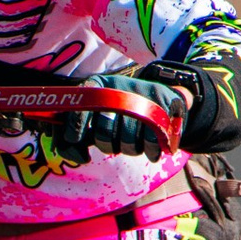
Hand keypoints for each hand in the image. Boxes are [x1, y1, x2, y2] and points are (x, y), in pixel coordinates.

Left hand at [47, 75, 185, 162]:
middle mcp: (118, 85)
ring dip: (130, 148)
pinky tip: (150, 146)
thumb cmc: (123, 113)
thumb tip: (76, 154)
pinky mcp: (164, 104)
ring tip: (134, 140)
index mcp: (98, 85)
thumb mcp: (97, 116)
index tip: (77, 143)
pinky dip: (149, 150)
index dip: (75, 129)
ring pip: (127, 141)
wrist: (164, 99)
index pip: (79, 110)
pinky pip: (151, 142)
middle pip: (103, 133)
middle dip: (108, 145)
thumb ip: (77, 135)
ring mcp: (142, 93)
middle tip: (116, 142)